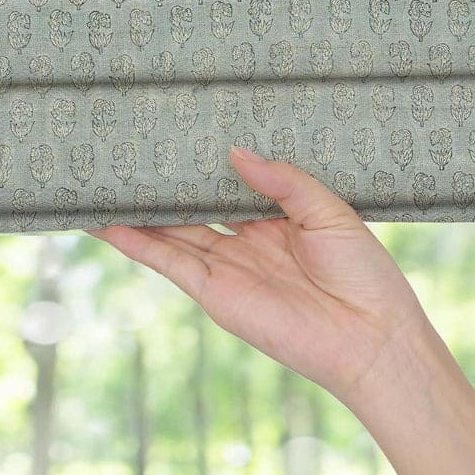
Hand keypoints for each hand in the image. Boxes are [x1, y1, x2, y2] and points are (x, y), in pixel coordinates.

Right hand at [85, 145, 427, 405]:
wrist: (371, 335)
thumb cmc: (362, 271)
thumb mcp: (326, 210)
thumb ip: (282, 181)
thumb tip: (236, 152)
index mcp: (274, 219)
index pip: (228, 186)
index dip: (204, 166)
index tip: (179, 138)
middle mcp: (244, 242)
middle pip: (192, 209)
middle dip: (163, 188)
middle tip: (129, 158)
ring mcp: (227, 267)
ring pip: (172, 233)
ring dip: (138, 215)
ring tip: (103, 189)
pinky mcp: (215, 293)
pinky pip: (170, 263)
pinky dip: (138, 245)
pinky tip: (110, 225)